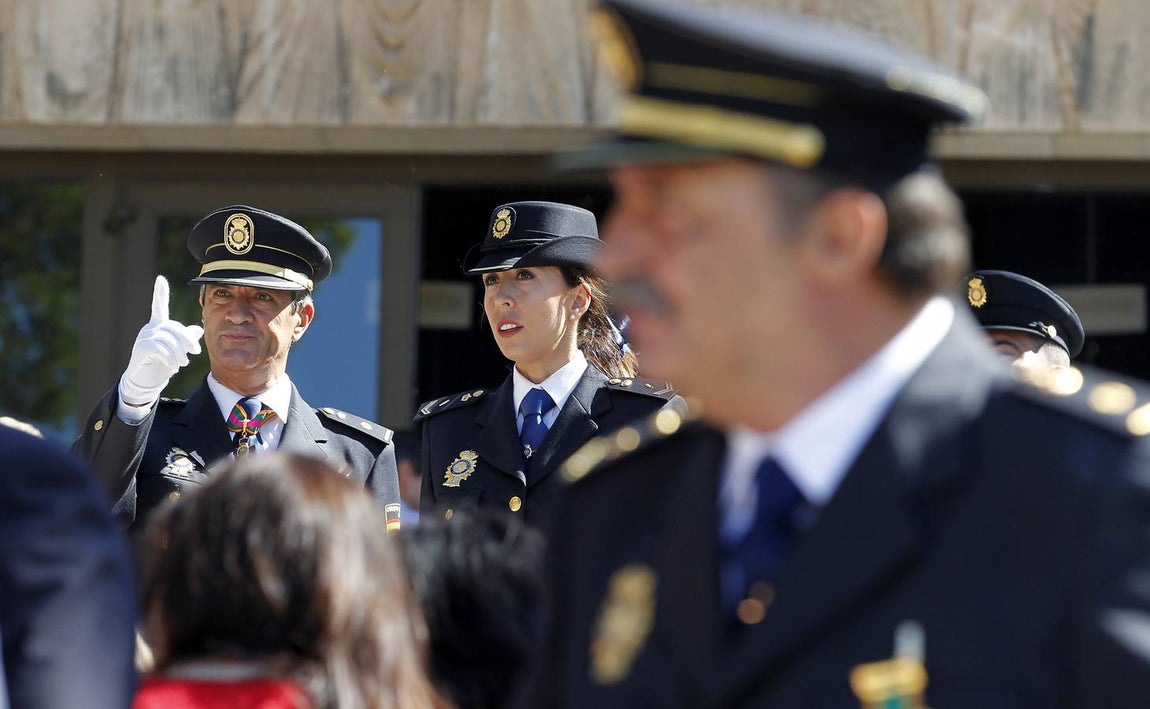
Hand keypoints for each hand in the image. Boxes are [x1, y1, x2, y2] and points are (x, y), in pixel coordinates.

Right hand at [118, 276, 204, 406]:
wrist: (147, 381)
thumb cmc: (162, 364)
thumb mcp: (177, 350)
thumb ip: (186, 339)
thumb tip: (198, 329)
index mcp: (159, 325)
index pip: (159, 306)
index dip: (160, 293)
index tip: (160, 278)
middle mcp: (150, 328)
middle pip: (175, 328)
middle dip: (188, 341)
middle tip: (196, 353)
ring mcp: (144, 337)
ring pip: (170, 340)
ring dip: (179, 354)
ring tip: (181, 363)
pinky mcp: (141, 347)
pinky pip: (161, 349)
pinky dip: (170, 359)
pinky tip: (172, 366)